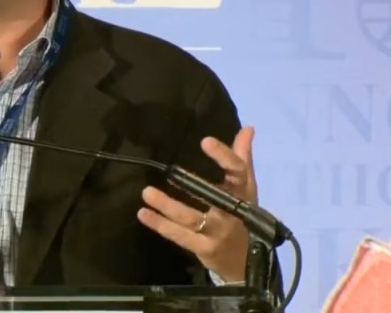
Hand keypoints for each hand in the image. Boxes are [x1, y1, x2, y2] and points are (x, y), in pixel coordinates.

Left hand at [136, 126, 257, 282]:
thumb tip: (247, 128)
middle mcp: (232, 213)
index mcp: (243, 193)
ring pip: (191, 218)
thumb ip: (241, 158)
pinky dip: (161, 225)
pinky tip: (144, 214)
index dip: (224, 156)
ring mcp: (217, 233)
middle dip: (192, 185)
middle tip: (170, 170)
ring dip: (168, 206)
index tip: (205, 141)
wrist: (246, 261)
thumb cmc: (241, 216)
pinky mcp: (204, 249)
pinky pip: (180, 236)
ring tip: (146, 192)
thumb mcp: (245, 189)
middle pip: (213, 197)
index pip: (238, 172)